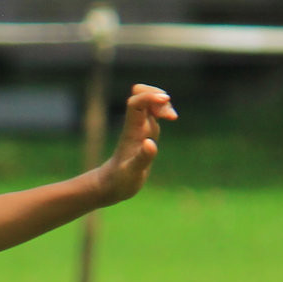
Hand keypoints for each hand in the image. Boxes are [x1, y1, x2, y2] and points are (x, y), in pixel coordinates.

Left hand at [94, 84, 177, 203]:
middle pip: (141, 95)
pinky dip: (162, 111)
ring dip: (162, 104)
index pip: (136, 103)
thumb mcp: (132, 173)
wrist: (110, 186)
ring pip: (149, 104)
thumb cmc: (119, 181)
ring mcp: (140, 129)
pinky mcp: (144, 135)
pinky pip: (153, 114)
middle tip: (169, 113)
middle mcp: (135, 126)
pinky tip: (169, 118)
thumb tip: (150, 143)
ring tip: (172, 117)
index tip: (165, 100)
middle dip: (157, 95)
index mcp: (131, 132)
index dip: (150, 97)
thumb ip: (142, 158)